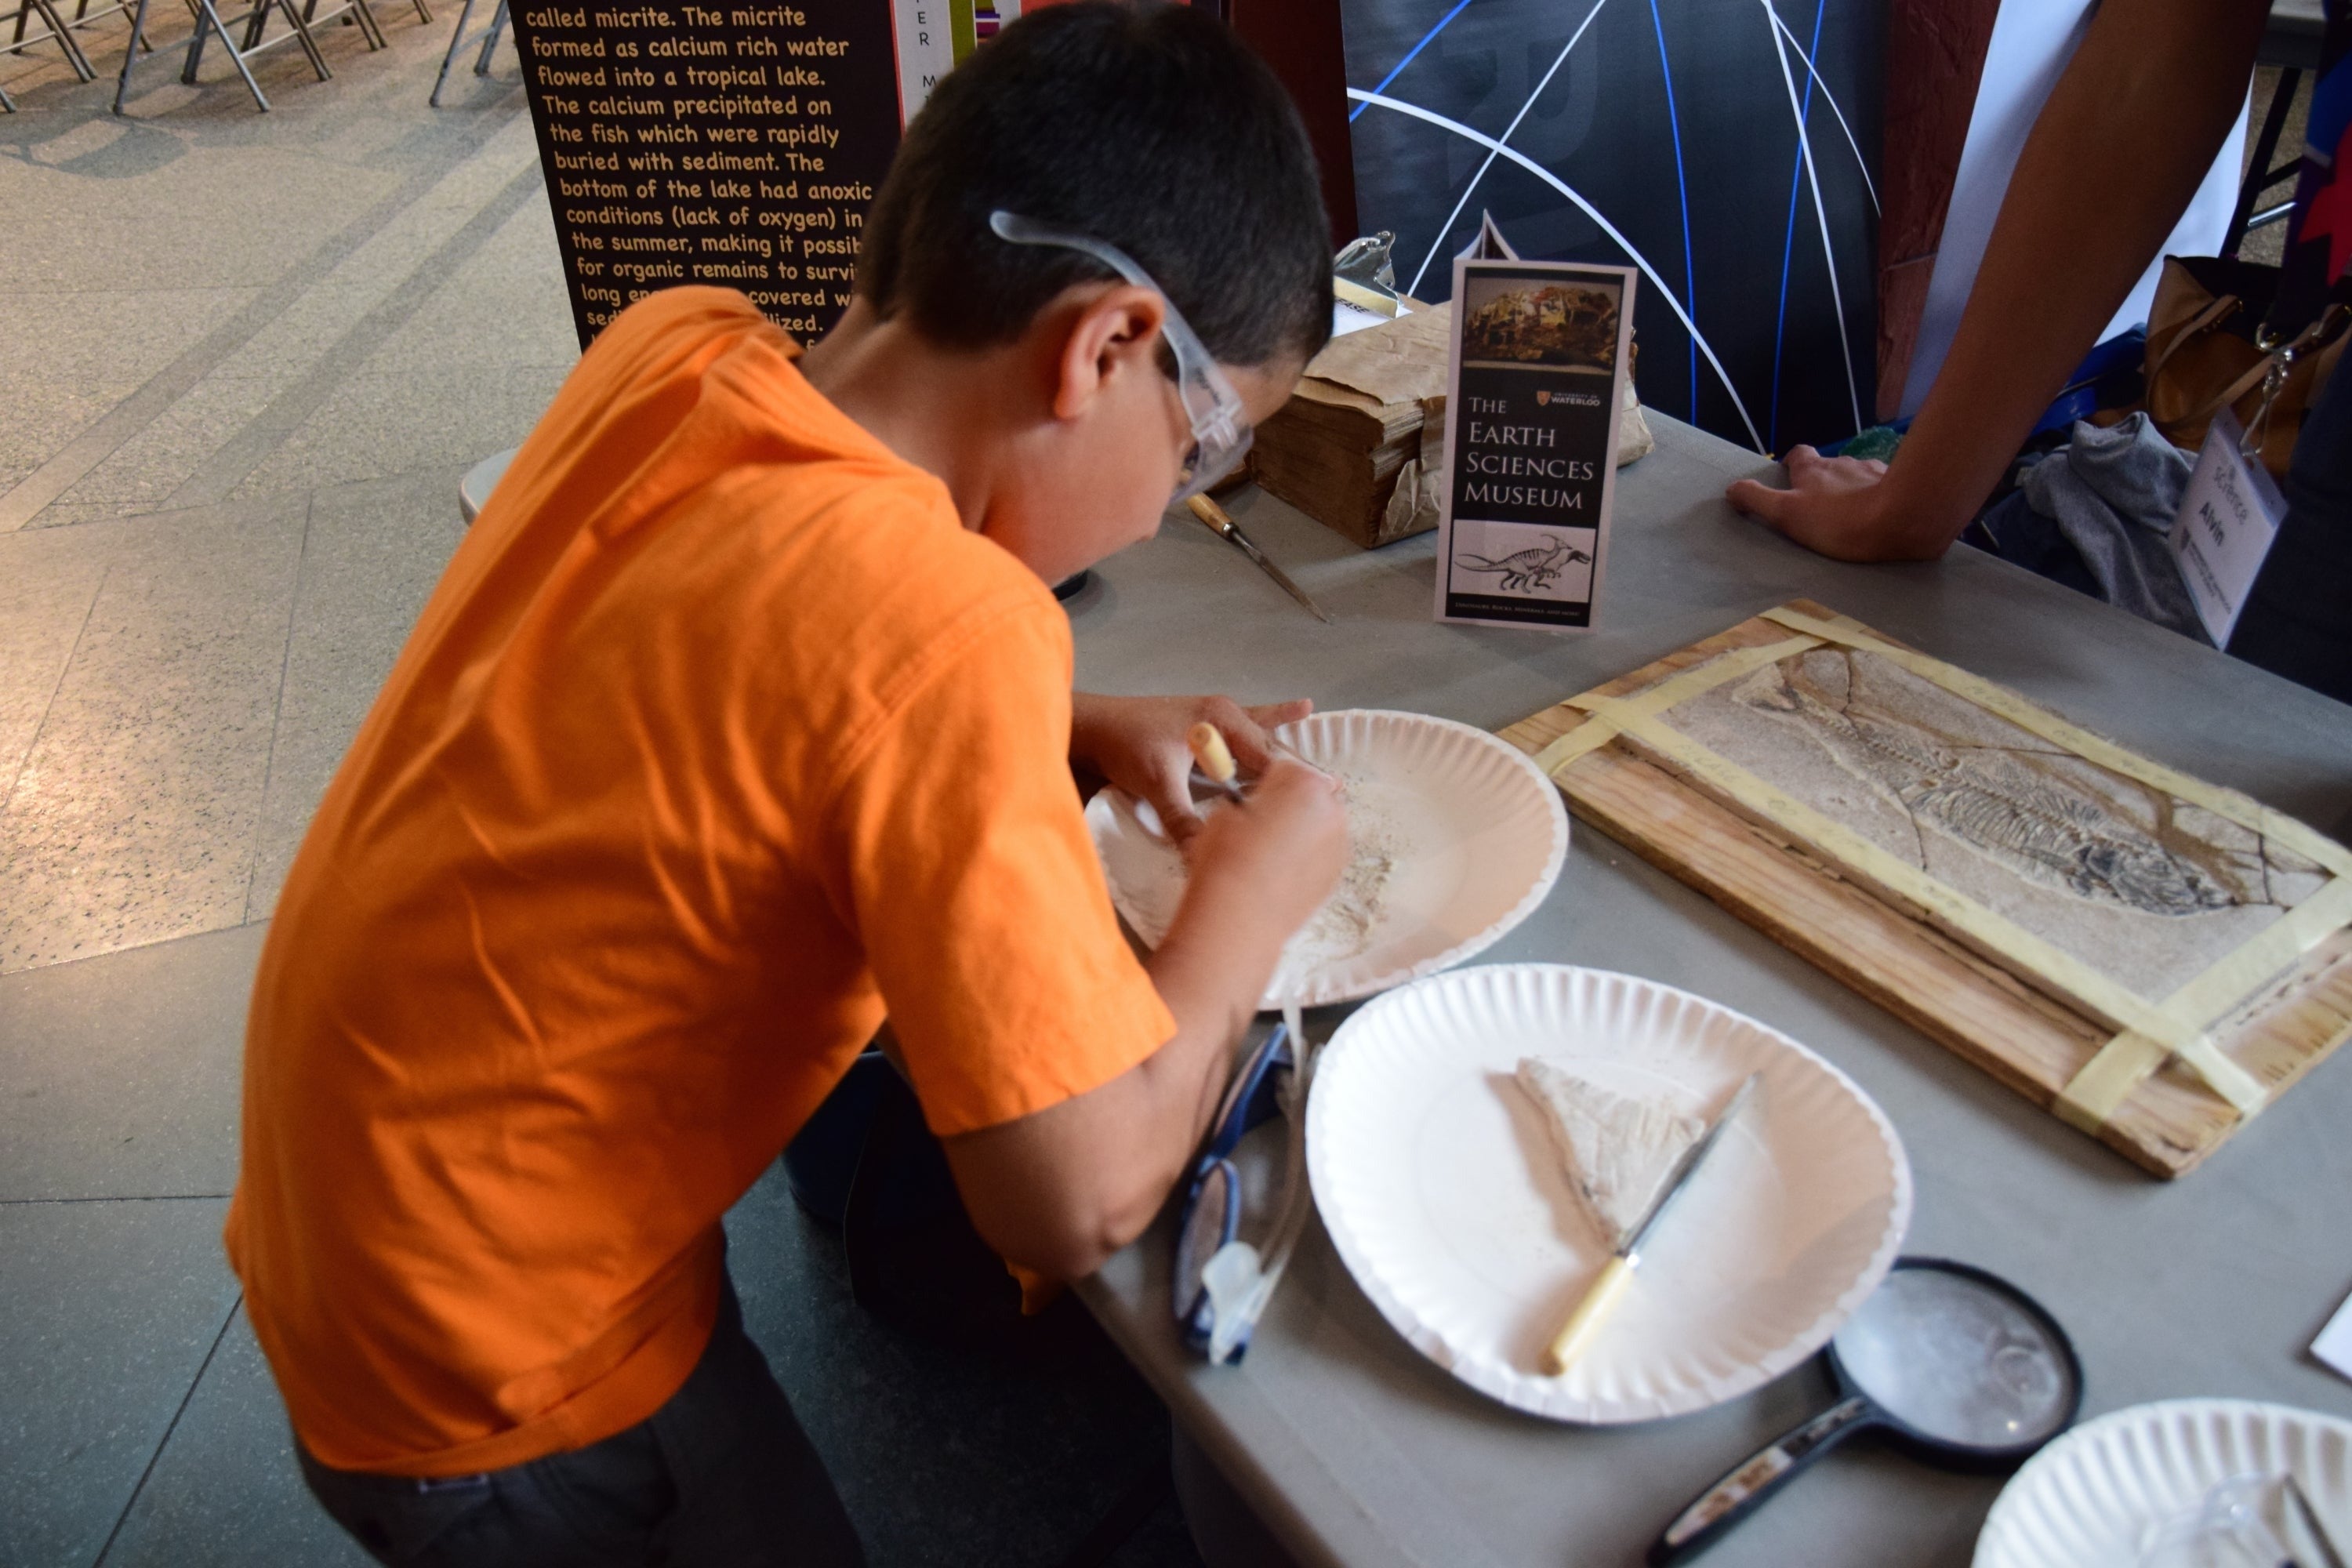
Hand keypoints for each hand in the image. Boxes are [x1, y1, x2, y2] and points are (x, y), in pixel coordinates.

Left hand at [1070, 692, 1313, 847]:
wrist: (1092, 725)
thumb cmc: (1123, 745)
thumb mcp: (1157, 784)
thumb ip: (1183, 820)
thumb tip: (1203, 856)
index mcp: (1220, 719)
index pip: (1266, 757)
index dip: (1292, 783)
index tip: (1320, 801)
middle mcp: (1224, 714)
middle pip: (1270, 749)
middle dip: (1298, 772)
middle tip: (1335, 794)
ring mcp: (1216, 716)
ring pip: (1262, 742)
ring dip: (1287, 757)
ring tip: (1324, 776)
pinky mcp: (1206, 723)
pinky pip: (1249, 724)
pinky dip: (1275, 718)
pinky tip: (1304, 708)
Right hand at [1181, 757, 1349, 941]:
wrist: (1240, 917)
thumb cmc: (1227, 858)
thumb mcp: (1225, 812)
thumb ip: (1248, 800)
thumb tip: (1252, 809)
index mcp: (1302, 782)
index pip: (1285, 768)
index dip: (1263, 783)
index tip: (1249, 799)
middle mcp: (1331, 809)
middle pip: (1310, 796)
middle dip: (1288, 806)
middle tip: (1256, 827)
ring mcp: (1339, 844)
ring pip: (1318, 827)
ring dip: (1299, 832)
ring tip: (1265, 854)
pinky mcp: (1337, 875)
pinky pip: (1320, 856)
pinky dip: (1305, 859)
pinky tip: (1277, 874)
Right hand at [1725, 446, 1951, 562]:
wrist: (1904, 518)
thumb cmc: (1839, 520)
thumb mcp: (1786, 514)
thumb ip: (1757, 500)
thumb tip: (1731, 488)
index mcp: (1812, 469)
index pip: (1798, 454)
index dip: (1792, 464)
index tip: (1790, 478)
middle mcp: (1842, 462)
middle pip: (1829, 465)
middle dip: (1824, 479)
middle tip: (1822, 504)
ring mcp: (1872, 470)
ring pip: (1857, 474)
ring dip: (1853, 487)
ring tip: (1856, 512)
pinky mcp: (1899, 482)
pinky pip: (1886, 484)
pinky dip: (1881, 493)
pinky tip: (1885, 512)